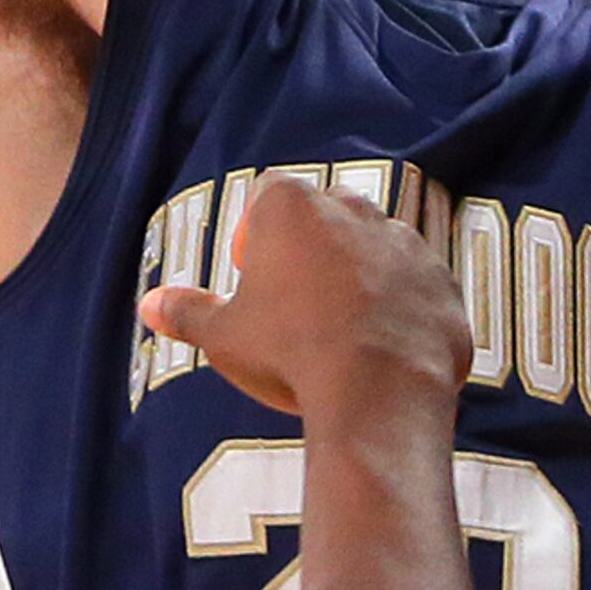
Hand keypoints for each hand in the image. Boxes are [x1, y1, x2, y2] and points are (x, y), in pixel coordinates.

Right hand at [142, 176, 471, 422]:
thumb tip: (147, 306)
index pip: (267, 195)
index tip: (253, 277)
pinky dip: (403, 310)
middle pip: (325, 215)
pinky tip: (385, 352)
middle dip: (312, 250)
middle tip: (296, 306)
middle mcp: (352, 208)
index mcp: (291, 206)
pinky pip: (418, 288)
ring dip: (360, 277)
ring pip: (375, 248)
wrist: (376, 394)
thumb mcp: (225, 336)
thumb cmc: (290, 353)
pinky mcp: (443, 282)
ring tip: (343, 333)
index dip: (256, 234)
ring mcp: (405, 242)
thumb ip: (187, 312)